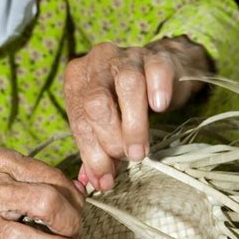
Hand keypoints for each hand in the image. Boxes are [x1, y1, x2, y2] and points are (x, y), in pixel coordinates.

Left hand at [64, 36, 210, 189]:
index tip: (106, 180)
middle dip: (110, 139)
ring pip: (127, 86)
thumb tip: (97, 183)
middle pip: (97, 103)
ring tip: (140, 151)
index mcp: (77, 82)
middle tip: (126, 159)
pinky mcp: (157, 55)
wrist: (160, 72)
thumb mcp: (104, 129)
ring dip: (134, 125)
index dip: (92, 155)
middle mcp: (98, 64)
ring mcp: (127, 57)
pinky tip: (159, 107)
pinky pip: (157, 69)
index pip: (80, 121)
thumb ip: (97, 153)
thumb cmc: (124, 104)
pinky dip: (157, 89)